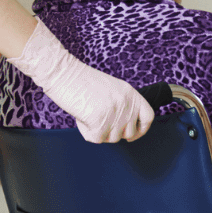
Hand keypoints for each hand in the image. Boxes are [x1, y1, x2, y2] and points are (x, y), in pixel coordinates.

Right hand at [10, 22, 155, 142]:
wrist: (63, 73)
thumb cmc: (81, 81)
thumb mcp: (112, 89)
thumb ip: (123, 105)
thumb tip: (124, 128)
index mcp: (131, 94)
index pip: (148, 117)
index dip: (142, 130)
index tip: (132, 135)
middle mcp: (126, 103)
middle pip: (128, 133)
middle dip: (113, 132)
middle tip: (98, 119)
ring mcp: (115, 113)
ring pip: (112, 138)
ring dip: (98, 131)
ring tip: (88, 113)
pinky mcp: (101, 121)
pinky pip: (96, 139)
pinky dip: (87, 132)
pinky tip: (82, 117)